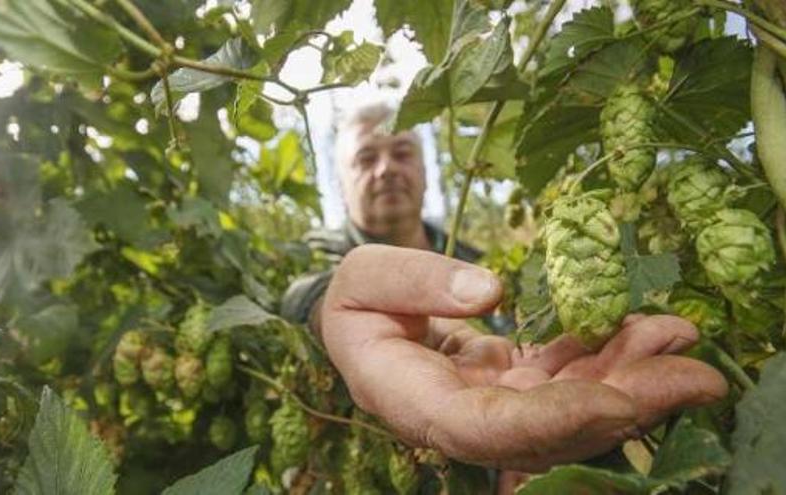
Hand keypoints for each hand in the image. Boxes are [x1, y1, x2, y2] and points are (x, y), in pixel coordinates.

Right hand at [321, 245, 726, 471]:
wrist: (363, 319)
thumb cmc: (355, 299)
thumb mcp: (363, 278)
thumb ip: (414, 281)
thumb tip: (491, 292)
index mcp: (412, 401)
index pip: (485, 430)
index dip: (551, 422)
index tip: (616, 403)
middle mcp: (462, 418)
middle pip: (548, 432)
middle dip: (624, 407)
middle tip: (694, 375)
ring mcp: (495, 404)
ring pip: (570, 408)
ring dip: (631, 379)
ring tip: (681, 339)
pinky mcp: (516, 383)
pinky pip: (569, 377)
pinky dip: (609, 356)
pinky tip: (647, 329)